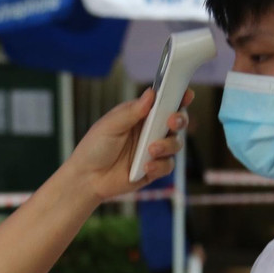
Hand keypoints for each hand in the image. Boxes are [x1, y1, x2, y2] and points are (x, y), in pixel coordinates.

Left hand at [65, 88, 192, 200]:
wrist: (86, 178)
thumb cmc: (94, 147)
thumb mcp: (110, 125)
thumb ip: (132, 111)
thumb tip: (151, 94)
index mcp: (141, 116)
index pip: (164, 103)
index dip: (178, 97)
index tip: (186, 94)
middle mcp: (151, 131)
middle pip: (177, 122)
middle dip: (179, 120)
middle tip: (171, 121)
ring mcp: (153, 150)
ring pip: (176, 144)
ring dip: (167, 145)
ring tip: (151, 150)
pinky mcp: (154, 169)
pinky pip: (167, 166)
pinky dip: (159, 166)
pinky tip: (145, 167)